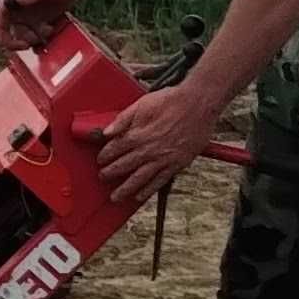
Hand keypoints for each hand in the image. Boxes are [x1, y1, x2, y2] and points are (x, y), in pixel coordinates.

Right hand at [0, 0, 73, 51]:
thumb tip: (18, 0)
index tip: (5, 42)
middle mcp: (14, 7)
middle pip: (2, 29)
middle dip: (10, 42)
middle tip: (25, 46)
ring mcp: (24, 16)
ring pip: (17, 35)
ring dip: (30, 39)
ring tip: (47, 30)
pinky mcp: (34, 22)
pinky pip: (30, 36)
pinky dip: (39, 38)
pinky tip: (50, 29)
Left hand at [93, 80, 224, 209]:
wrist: (198, 104)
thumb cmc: (171, 101)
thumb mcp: (141, 104)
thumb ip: (122, 119)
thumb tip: (106, 131)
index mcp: (138, 134)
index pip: (115, 149)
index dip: (105, 156)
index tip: (100, 160)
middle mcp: (149, 149)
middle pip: (124, 166)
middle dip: (110, 173)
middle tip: (102, 177)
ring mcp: (163, 158)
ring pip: (139, 178)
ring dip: (125, 189)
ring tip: (115, 197)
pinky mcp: (177, 163)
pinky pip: (160, 181)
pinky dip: (148, 190)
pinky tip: (140, 196)